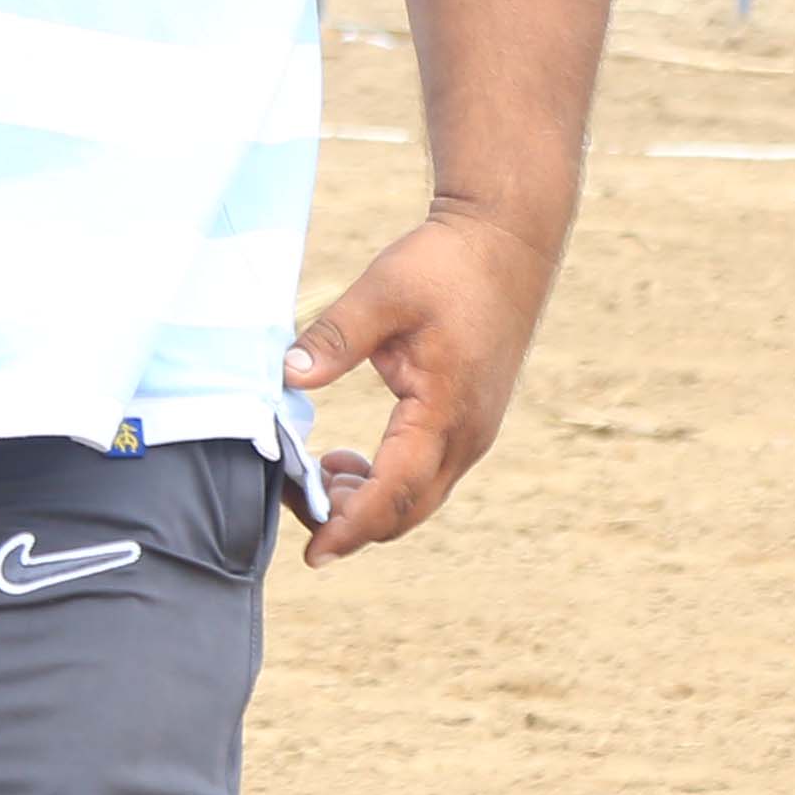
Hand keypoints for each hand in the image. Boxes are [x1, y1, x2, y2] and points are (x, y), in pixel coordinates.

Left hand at [278, 206, 558, 566]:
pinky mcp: (470, 420)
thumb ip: (334, 337)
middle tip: (296, 502)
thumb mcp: (383, 292)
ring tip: (317, 476)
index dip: (352, 527)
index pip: (395, 493)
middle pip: (408, 511)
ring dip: (369, 502)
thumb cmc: (447, 264)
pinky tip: (350, 460)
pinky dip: (387, 481)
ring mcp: (474, 431)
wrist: (508, 242)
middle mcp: (468, 434)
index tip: (314, 552)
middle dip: (352, 521)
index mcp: (445, 411)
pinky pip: (427, 474)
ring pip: (419, 498)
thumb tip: (286, 376)